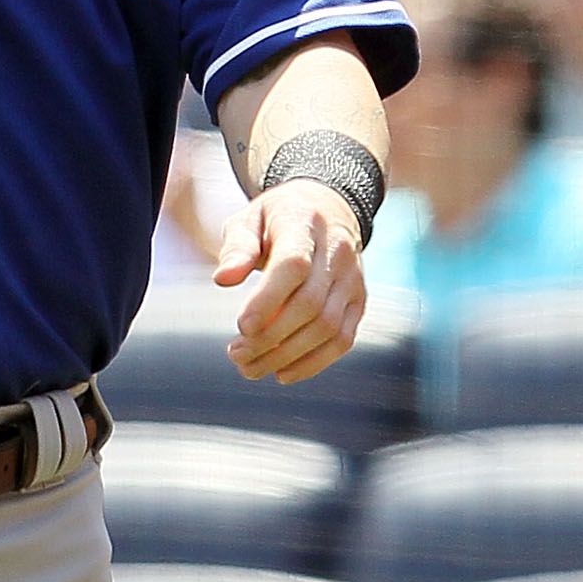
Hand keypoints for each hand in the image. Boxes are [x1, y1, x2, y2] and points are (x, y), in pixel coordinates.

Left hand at [211, 181, 366, 383]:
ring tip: (251, 368)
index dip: (268, 300)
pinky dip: (314, 363)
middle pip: (309, 305)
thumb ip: (237, 248)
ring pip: (327, 328)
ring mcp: (353, 280)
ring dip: (288, 356)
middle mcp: (337, 254)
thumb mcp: (249, 219)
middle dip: (271, 338)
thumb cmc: (276, 218)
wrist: (327, 208)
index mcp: (305, 225)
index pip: (293, 266)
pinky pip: (343, 339)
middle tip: (236, 355)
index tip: (241, 327)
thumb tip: (223, 279)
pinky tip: (283, 373)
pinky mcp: (359, 302)